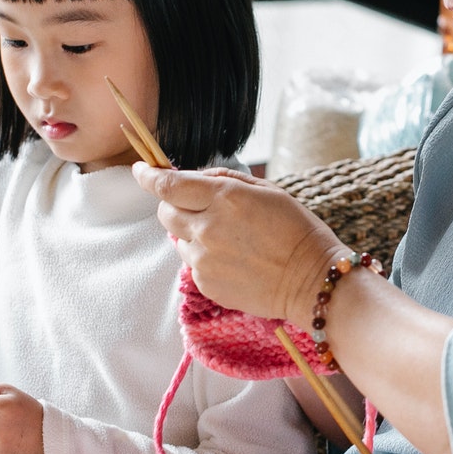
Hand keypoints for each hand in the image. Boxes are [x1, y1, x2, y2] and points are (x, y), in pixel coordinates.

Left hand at [133, 163, 342, 324]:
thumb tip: (192, 177)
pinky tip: (234, 259)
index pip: (167, 184)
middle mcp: (207, 227)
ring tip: (229, 239)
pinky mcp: (206, 283)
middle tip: (196, 206)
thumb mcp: (266, 190)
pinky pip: (192, 263)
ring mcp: (204, 259)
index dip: (148, 176)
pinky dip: (204, 257)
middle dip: (173, 204)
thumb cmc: (295, 230)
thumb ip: (223, 180)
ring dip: (192, 233)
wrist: (311, 281)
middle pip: (164, 211)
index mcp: (224, 197)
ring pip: (178, 238)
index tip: (141, 170)